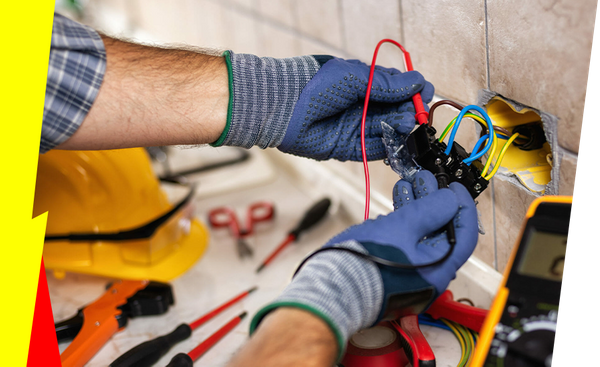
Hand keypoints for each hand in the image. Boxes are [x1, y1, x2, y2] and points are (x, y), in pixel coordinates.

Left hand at [213, 52, 433, 161]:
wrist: (284, 107)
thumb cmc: (315, 85)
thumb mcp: (355, 77)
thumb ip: (385, 83)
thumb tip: (417, 82)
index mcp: (364, 84)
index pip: (397, 89)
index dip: (413, 92)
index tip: (424, 95)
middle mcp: (362, 106)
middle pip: (395, 112)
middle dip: (407, 113)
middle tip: (412, 115)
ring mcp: (355, 127)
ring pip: (386, 131)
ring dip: (398, 130)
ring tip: (402, 126)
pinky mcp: (347, 148)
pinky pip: (372, 150)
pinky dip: (386, 148)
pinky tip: (394, 144)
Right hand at [249, 170, 477, 361]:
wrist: (331, 287)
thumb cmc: (366, 263)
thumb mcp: (403, 227)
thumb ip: (430, 210)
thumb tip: (450, 199)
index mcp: (439, 269)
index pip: (463, 234)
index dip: (461, 206)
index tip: (454, 186)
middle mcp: (427, 273)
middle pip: (441, 231)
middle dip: (434, 200)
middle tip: (425, 178)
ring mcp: (408, 270)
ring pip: (420, 232)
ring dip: (416, 205)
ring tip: (408, 183)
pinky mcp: (391, 266)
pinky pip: (404, 239)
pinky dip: (402, 218)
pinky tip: (394, 202)